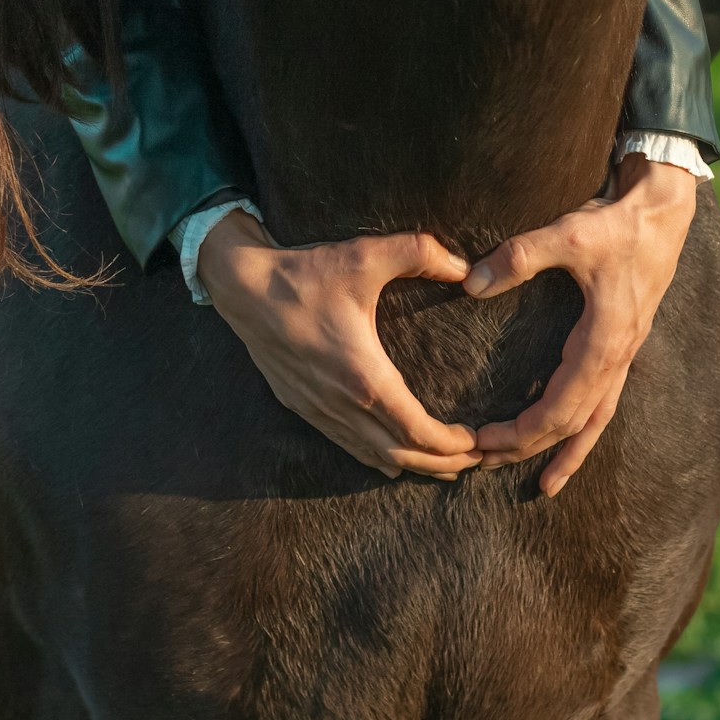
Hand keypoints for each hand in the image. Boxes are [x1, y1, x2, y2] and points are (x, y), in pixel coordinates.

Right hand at [196, 212, 480, 478]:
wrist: (243, 288)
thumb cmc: (306, 275)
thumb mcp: (366, 256)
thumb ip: (421, 253)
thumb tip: (466, 267)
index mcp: (365, 377)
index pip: (417, 430)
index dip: (451, 444)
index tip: (477, 443)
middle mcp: (343, 404)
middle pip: (401, 454)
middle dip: (441, 463)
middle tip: (474, 462)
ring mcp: (319, 410)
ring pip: (373, 457)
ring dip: (412, 465)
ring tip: (443, 466)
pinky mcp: (302, 406)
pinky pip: (347, 446)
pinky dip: (377, 458)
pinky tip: (392, 461)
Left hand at [464, 154, 699, 496]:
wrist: (664, 211)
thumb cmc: (616, 224)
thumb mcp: (568, 233)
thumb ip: (519, 256)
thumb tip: (470, 284)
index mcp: (603, 341)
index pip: (560, 407)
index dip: (521, 431)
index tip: (482, 441)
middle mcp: (617, 357)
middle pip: (574, 423)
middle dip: (530, 448)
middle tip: (484, 463)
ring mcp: (624, 355)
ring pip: (596, 420)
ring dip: (566, 451)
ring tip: (545, 485)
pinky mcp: (623, 345)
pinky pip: (605, 400)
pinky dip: (587, 428)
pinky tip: (573, 439)